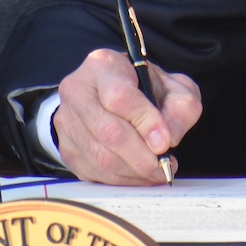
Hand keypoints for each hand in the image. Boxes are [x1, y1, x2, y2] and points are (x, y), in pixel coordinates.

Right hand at [52, 48, 200, 184]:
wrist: (110, 92)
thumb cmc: (143, 88)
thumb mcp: (172, 86)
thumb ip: (180, 108)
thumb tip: (169, 138)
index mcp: (103, 66)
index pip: (120, 97)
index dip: (145, 122)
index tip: (165, 142)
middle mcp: (78, 90)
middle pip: (108, 131)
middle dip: (142, 156)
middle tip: (165, 165)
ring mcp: (67, 120)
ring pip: (101, 157)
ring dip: (134, 171)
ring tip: (157, 171)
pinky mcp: (66, 147)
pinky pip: (95, 172)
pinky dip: (122, 179)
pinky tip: (139, 174)